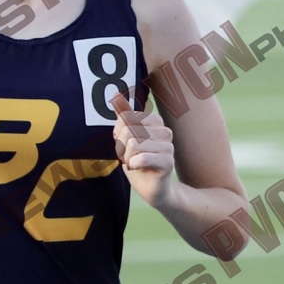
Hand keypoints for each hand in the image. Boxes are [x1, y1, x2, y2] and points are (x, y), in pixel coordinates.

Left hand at [111, 91, 174, 207]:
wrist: (152, 188)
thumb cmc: (139, 162)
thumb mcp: (127, 137)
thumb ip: (124, 116)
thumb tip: (115, 94)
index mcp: (156, 121)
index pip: (126, 118)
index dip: (118, 134)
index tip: (125, 145)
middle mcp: (165, 131)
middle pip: (128, 131)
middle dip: (122, 148)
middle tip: (130, 157)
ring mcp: (168, 146)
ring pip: (133, 145)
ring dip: (128, 158)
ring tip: (135, 164)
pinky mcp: (167, 162)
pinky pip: (141, 158)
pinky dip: (134, 166)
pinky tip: (139, 169)